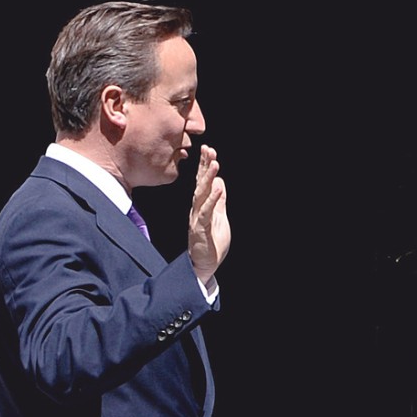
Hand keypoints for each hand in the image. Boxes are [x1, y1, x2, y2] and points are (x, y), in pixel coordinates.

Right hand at [188, 145, 229, 284]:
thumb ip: (218, 200)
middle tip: (209, 150)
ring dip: (208, 178)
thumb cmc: (211, 243)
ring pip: (201, 195)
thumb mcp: (219, 217)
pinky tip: (217, 188)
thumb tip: (219, 182)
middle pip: (200, 184)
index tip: (208, 150)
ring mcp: (197, 218)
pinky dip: (212, 200)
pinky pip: (206, 212)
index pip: (202, 182)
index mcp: (201, 205)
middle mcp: (197, 209)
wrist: (203, 266)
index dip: (205, 166)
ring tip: (215, 164)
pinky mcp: (200, 229)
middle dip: (205, 166)